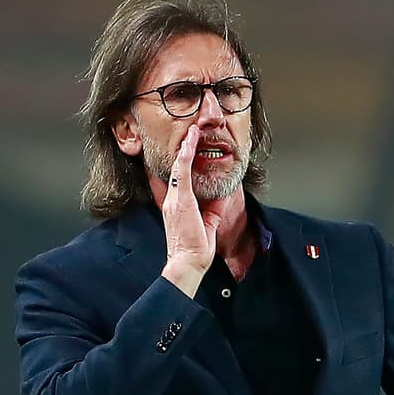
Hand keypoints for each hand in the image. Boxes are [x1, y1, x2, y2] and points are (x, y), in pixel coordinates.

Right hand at [161, 124, 227, 277]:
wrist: (187, 262)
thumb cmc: (195, 248)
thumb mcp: (208, 223)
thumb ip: (212, 208)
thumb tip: (222, 195)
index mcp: (176, 205)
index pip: (178, 178)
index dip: (183, 162)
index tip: (189, 148)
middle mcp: (171, 199)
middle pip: (176, 169)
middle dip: (183, 150)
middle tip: (190, 133)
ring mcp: (174, 199)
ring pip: (178, 167)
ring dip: (186, 148)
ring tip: (192, 132)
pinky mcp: (180, 201)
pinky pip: (182, 173)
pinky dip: (186, 156)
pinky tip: (190, 143)